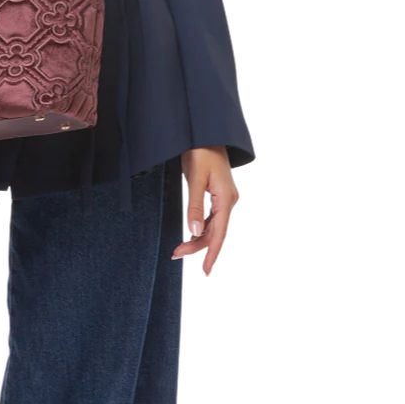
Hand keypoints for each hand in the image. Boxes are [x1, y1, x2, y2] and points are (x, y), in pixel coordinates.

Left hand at [171, 145, 238, 274]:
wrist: (206, 131)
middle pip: (215, 232)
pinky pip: (212, 217)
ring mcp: (225, 197)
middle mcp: (229, 200)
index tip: (205, 272)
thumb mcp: (195, 178)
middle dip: (197, 246)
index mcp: (226, 198)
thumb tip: (195, 233)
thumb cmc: (201, 151)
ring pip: (214, 225)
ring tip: (180, 248)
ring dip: (198, 238)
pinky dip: (202, 227)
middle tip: (176, 254)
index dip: (211, 253)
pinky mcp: (219, 193)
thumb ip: (194, 206)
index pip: (219, 233)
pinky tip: (193, 233)